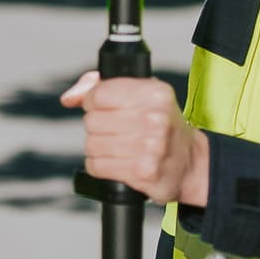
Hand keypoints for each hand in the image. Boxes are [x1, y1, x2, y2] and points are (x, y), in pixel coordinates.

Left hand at [63, 71, 208, 206]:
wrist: (190, 164)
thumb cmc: (161, 126)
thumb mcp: (142, 94)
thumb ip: (100, 86)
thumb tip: (69, 98)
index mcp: (154, 93)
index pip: (98, 94)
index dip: (93, 102)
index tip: (104, 108)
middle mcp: (155, 118)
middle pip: (92, 121)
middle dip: (97, 128)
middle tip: (116, 132)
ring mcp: (150, 147)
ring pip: (92, 145)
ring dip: (99, 149)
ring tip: (118, 148)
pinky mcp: (143, 173)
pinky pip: (97, 167)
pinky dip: (100, 166)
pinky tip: (117, 163)